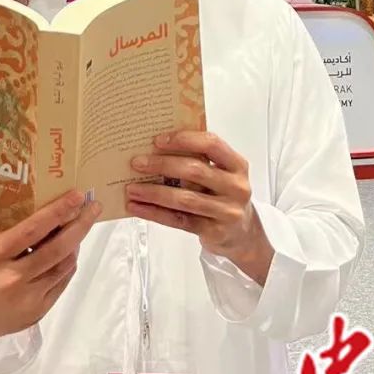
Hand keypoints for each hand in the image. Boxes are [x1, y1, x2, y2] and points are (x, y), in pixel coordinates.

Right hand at [0, 191, 101, 353]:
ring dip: (77, 242)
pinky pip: (62, 280)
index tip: (77, 196)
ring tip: (82, 224)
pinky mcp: (39, 309)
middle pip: (56, 248)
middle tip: (94, 207)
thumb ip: (9, 225)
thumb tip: (41, 200)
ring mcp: (29, 296)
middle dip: (79, 225)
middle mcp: (14, 276)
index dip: (57, 212)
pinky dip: (69, 262)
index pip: (33, 229)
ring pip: (64, 264)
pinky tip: (71, 249)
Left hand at [125, 130, 274, 286]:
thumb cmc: (223, 193)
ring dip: (153, 192)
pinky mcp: (214, 231)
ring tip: (131, 188)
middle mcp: (236, 187)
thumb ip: (199, 159)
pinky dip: (155, 213)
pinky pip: (179, 220)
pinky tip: (137, 207)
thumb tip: (155, 147)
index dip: (183, 139)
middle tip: (136, 163)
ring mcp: (226, 212)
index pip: (211, 144)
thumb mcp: (221, 173)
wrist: (242, 233)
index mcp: (237, 165)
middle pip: (194, 171)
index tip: (157, 140)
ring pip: (184, 199)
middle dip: (161, 165)